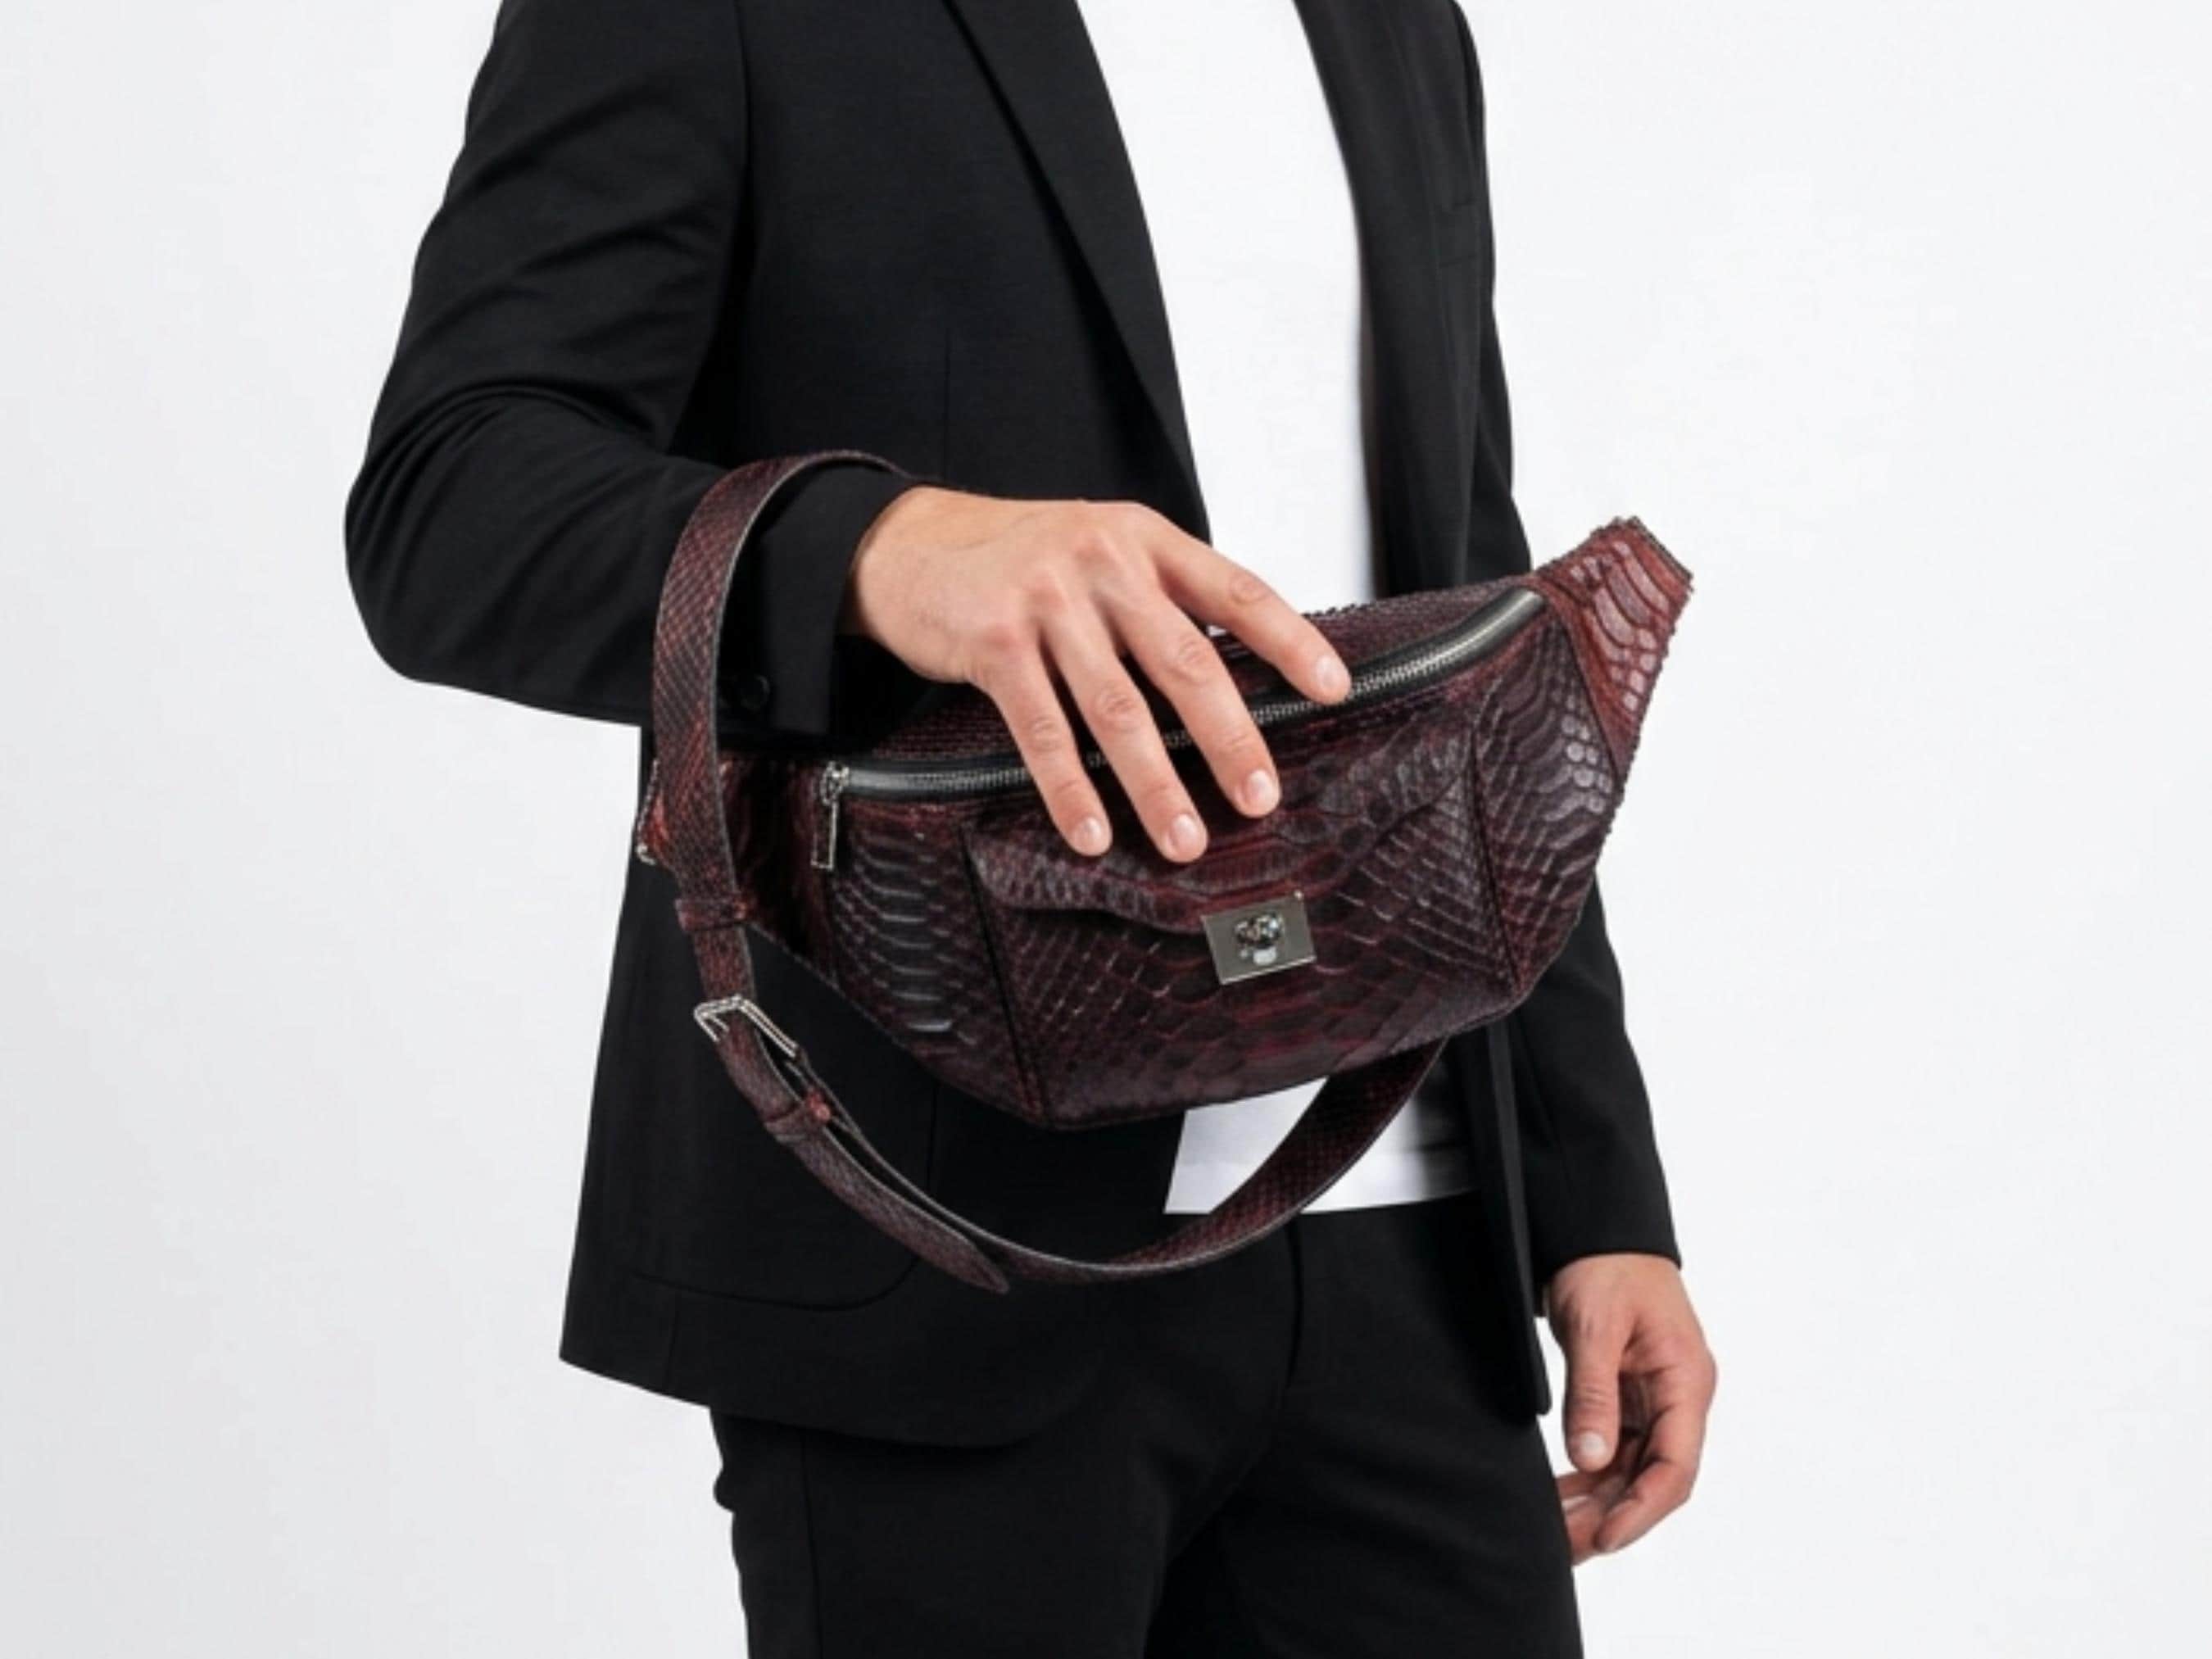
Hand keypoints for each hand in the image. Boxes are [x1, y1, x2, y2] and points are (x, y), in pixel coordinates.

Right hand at [841, 487, 1350, 860]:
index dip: (1291, 641)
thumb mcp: (1099, 552)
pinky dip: (1071, 788)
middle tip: (1260, 796)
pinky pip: (1042, 729)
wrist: (906, 544)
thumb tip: (1236, 682)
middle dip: (1229, 737)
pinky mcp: (994, 641)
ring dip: (1156, 784)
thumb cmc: (1016, 559)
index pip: (1238, 590)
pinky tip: (1094, 831)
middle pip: (1186, 661)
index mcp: (1144, 541)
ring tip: (1185, 838)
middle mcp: (1104, 564)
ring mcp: (1047, 601)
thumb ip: (1159, 600)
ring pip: (1117, 707)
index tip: (1334, 689)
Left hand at [1547, 1254, 1715, 1561]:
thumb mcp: (1595, 1325)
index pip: (1675, 1466)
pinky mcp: (1629, 1395)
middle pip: (1653, 1477)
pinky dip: (1589, 1475)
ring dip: (1598, 1502)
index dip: (1642, 1510)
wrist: (1599, 1228)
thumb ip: (1594, 1393)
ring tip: (1556, 1534)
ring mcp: (1655, 1398)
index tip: (1606, 1538)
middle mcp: (1678, 1397)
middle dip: (1612, 1516)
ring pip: (1633, 1469)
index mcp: (1685, 1381)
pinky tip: (1560, 1497)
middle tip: (1566, 1548)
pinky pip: (1615, 1448)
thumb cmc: (1606, 1264)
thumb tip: (1590, 1459)